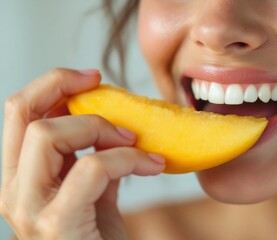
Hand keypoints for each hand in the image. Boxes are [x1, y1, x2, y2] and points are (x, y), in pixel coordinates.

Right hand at [0, 69, 164, 238]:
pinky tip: (152, 165)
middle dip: (65, 88)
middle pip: (20, 113)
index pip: (18, 113)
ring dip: (99, 127)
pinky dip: (127, 158)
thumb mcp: (95, 194)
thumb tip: (111, 128)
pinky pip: (91, 168)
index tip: (92, 76)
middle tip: (106, 88)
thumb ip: (93, 163)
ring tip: (133, 141)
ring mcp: (29, 210)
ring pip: (47, 135)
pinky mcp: (57, 225)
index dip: (52, 84)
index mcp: (22, 177)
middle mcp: (14, 191)